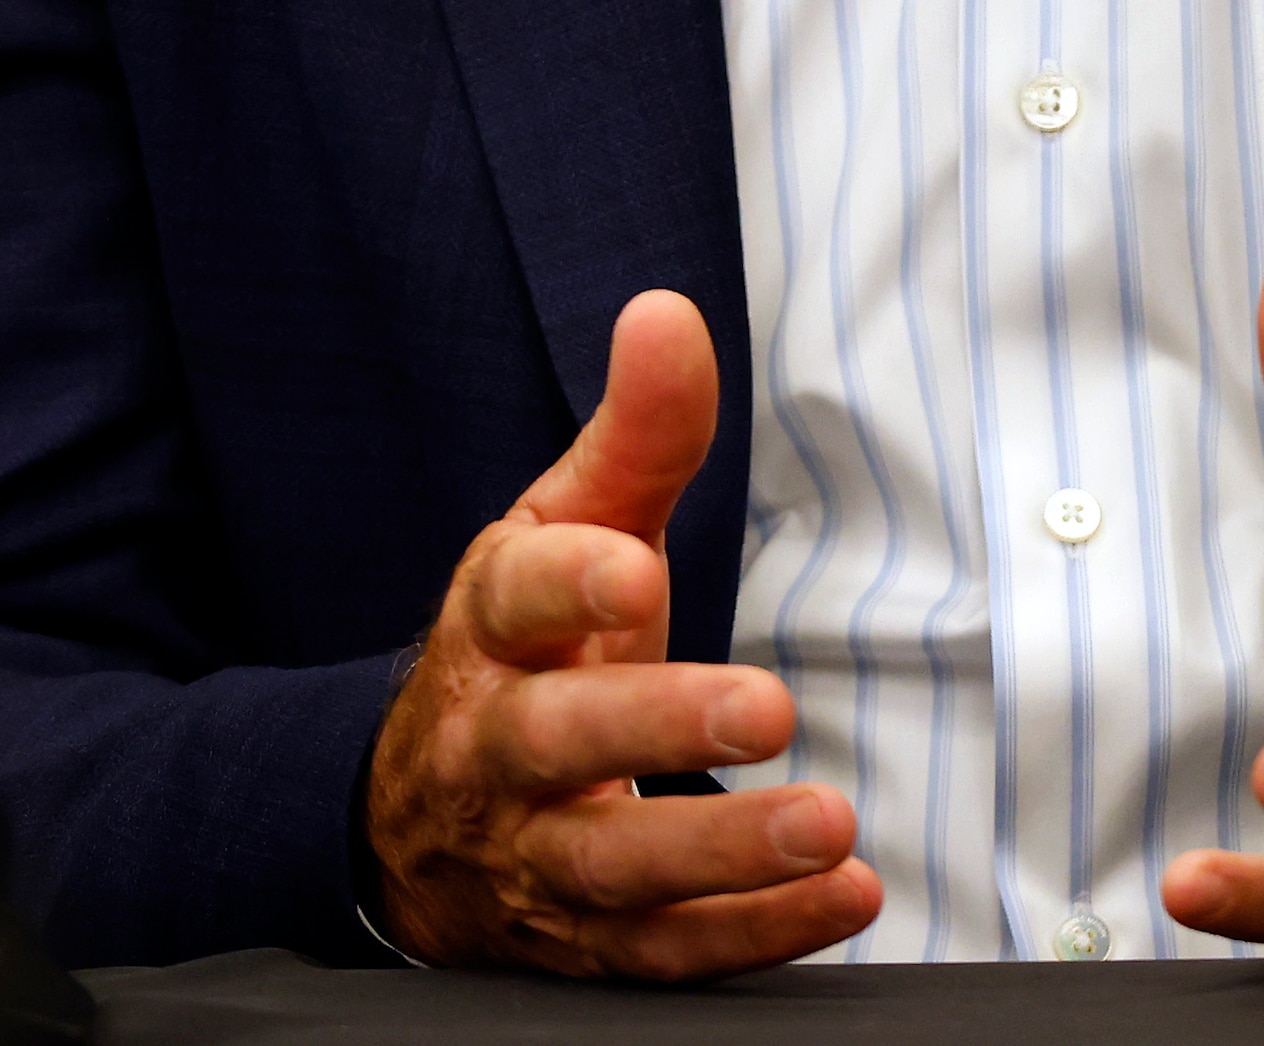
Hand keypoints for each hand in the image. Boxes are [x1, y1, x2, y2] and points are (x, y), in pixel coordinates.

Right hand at [364, 290, 881, 974]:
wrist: (420, 819)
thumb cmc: (529, 647)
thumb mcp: (567, 530)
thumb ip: (635, 434)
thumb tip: (668, 313)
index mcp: (491, 631)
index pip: (512, 600)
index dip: (567, 582)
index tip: (630, 565)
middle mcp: (494, 748)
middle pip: (556, 740)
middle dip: (657, 724)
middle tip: (766, 707)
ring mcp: (529, 855)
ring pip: (613, 867)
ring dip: (723, 853)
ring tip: (832, 824)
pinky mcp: (578, 941)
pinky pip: (662, 951)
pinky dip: (753, 934)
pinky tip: (843, 896)